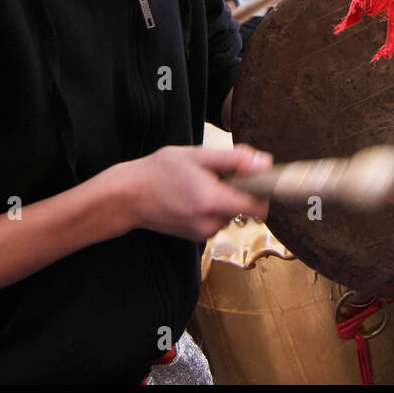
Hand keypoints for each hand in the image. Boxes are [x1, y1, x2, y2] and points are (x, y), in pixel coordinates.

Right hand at [115, 144, 271, 240]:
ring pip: (231, 215)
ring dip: (225, 200)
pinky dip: (213, 208)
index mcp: (213, 201)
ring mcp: (203, 233)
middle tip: (217, 174)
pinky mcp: (196, 237)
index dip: (263, 192)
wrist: (128, 196)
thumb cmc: (159, 171)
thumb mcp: (197, 156)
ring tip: (200, 184)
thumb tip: (265, 163)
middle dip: (239, 191)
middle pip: (246, 210)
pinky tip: (193, 196)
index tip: (255, 177)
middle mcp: (210, 223)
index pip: (260, 208)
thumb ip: (234, 159)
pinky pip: (217, 220)